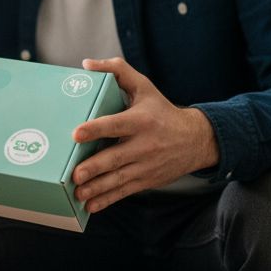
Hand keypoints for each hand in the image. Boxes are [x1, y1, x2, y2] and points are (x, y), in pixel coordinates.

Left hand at [71, 57, 219, 211]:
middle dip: (94, 167)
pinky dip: (107, 200)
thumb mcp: (143, 86)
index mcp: (141, 120)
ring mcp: (146, 165)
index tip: (76, 134)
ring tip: (78, 193)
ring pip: (119, 179)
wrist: (196, 140)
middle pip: (116, 157)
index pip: (115, 124)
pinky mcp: (147, 180)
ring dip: (97, 188)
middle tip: (74, 174)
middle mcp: (144, 144)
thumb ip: (117, 71)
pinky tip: (90, 206)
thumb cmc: (161, 110)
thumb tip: (87, 64)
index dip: (96, 128)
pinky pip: (125, 191)